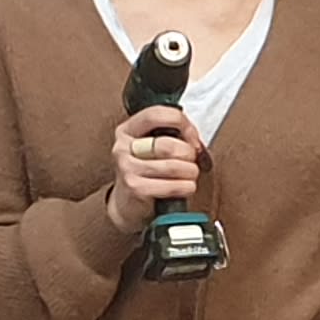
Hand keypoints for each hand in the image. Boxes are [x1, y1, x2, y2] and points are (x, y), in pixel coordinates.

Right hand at [104, 107, 207, 234]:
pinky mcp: (135, 188)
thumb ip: (173, 136)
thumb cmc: (146, 172)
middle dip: (189, 154)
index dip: (181, 123)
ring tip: (190, 175)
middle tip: (192, 161)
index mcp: (128, 130)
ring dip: (190, 172)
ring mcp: (127, 168)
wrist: (128, 204)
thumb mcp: (152, 148)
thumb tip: (195, 141)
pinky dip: (185, 187)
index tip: (192, 137)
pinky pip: (171, 186)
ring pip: (172, 166)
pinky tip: (185, 187)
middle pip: (167, 145)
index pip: (156, 114)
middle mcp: (123, 147)